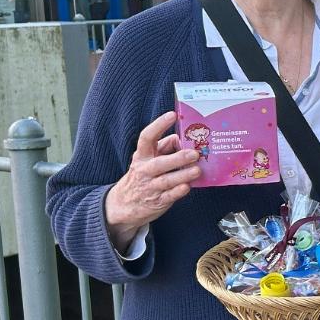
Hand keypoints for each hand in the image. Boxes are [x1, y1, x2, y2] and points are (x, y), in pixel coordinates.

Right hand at [104, 112, 200, 251]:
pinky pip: (169, 197)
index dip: (158, 125)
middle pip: (159, 163)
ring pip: (166, 181)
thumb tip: (180, 137)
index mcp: (142, 156)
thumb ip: (164, 146)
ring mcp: (150, 187)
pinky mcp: (158, 201)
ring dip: (183, 175)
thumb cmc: (142, 175)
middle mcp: (144, 170)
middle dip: (177, 158)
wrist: (123, 205)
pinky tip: (187, 187)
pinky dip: (178, 192)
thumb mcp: (147, 158)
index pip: (146, 137)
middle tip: (194, 153)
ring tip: (197, 170)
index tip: (172, 115)